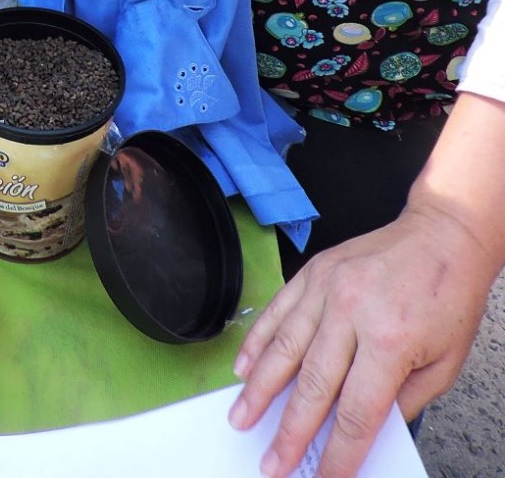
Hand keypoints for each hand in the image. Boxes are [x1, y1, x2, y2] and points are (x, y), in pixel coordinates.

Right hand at [229, 201, 496, 477]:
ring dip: (259, 389)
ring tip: (240, 417)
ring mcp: (327, 287)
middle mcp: (351, 312)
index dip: (338, 453)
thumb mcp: (443, 365)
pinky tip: (244, 366)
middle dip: (288, 432)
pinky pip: (278, 309)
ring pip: (284, 347)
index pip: (356, 413)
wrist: (443, 236)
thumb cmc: (448, 299)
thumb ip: (401, 402)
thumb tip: (363, 432)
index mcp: (390, 342)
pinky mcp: (314, 270)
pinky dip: (257, 340)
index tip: (324, 477)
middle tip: (270, 462)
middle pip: (312, 386)